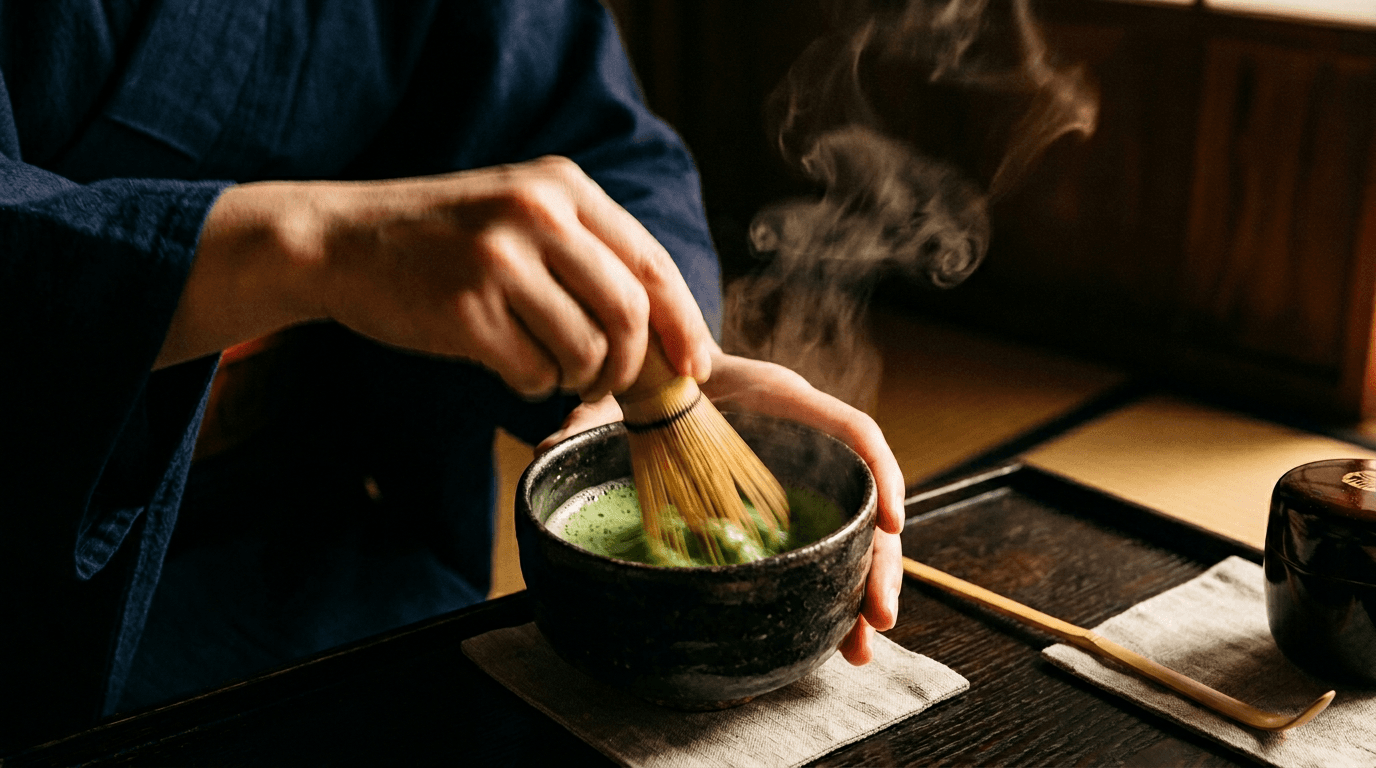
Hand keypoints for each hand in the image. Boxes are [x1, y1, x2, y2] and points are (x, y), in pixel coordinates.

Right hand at [159, 157, 713, 399]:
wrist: (339, 241)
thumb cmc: (444, 240)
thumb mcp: (521, 214)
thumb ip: (590, 254)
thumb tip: (668, 335)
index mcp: (563, 186)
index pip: (652, 263)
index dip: (683, 323)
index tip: (694, 366)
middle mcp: (537, 213)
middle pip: (629, 313)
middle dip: (631, 366)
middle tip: (609, 382)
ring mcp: (499, 260)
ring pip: (587, 350)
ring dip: (578, 378)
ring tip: (549, 366)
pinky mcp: (465, 310)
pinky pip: (534, 372)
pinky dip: (530, 383)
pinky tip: (505, 363)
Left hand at [538, 348, 905, 665]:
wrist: (662, 371)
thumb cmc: (653, 373)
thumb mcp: (623, 392)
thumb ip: (592, 417)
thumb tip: (552, 443)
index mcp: (780, 401)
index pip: (851, 432)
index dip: (879, 476)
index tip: (892, 524)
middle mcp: (807, 440)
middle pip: (866, 501)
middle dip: (881, 561)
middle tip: (879, 618)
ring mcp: (805, 476)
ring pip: (856, 535)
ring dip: (863, 590)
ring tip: (860, 647)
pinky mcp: (794, 506)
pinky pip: (828, 549)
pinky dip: (834, 593)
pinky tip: (834, 639)